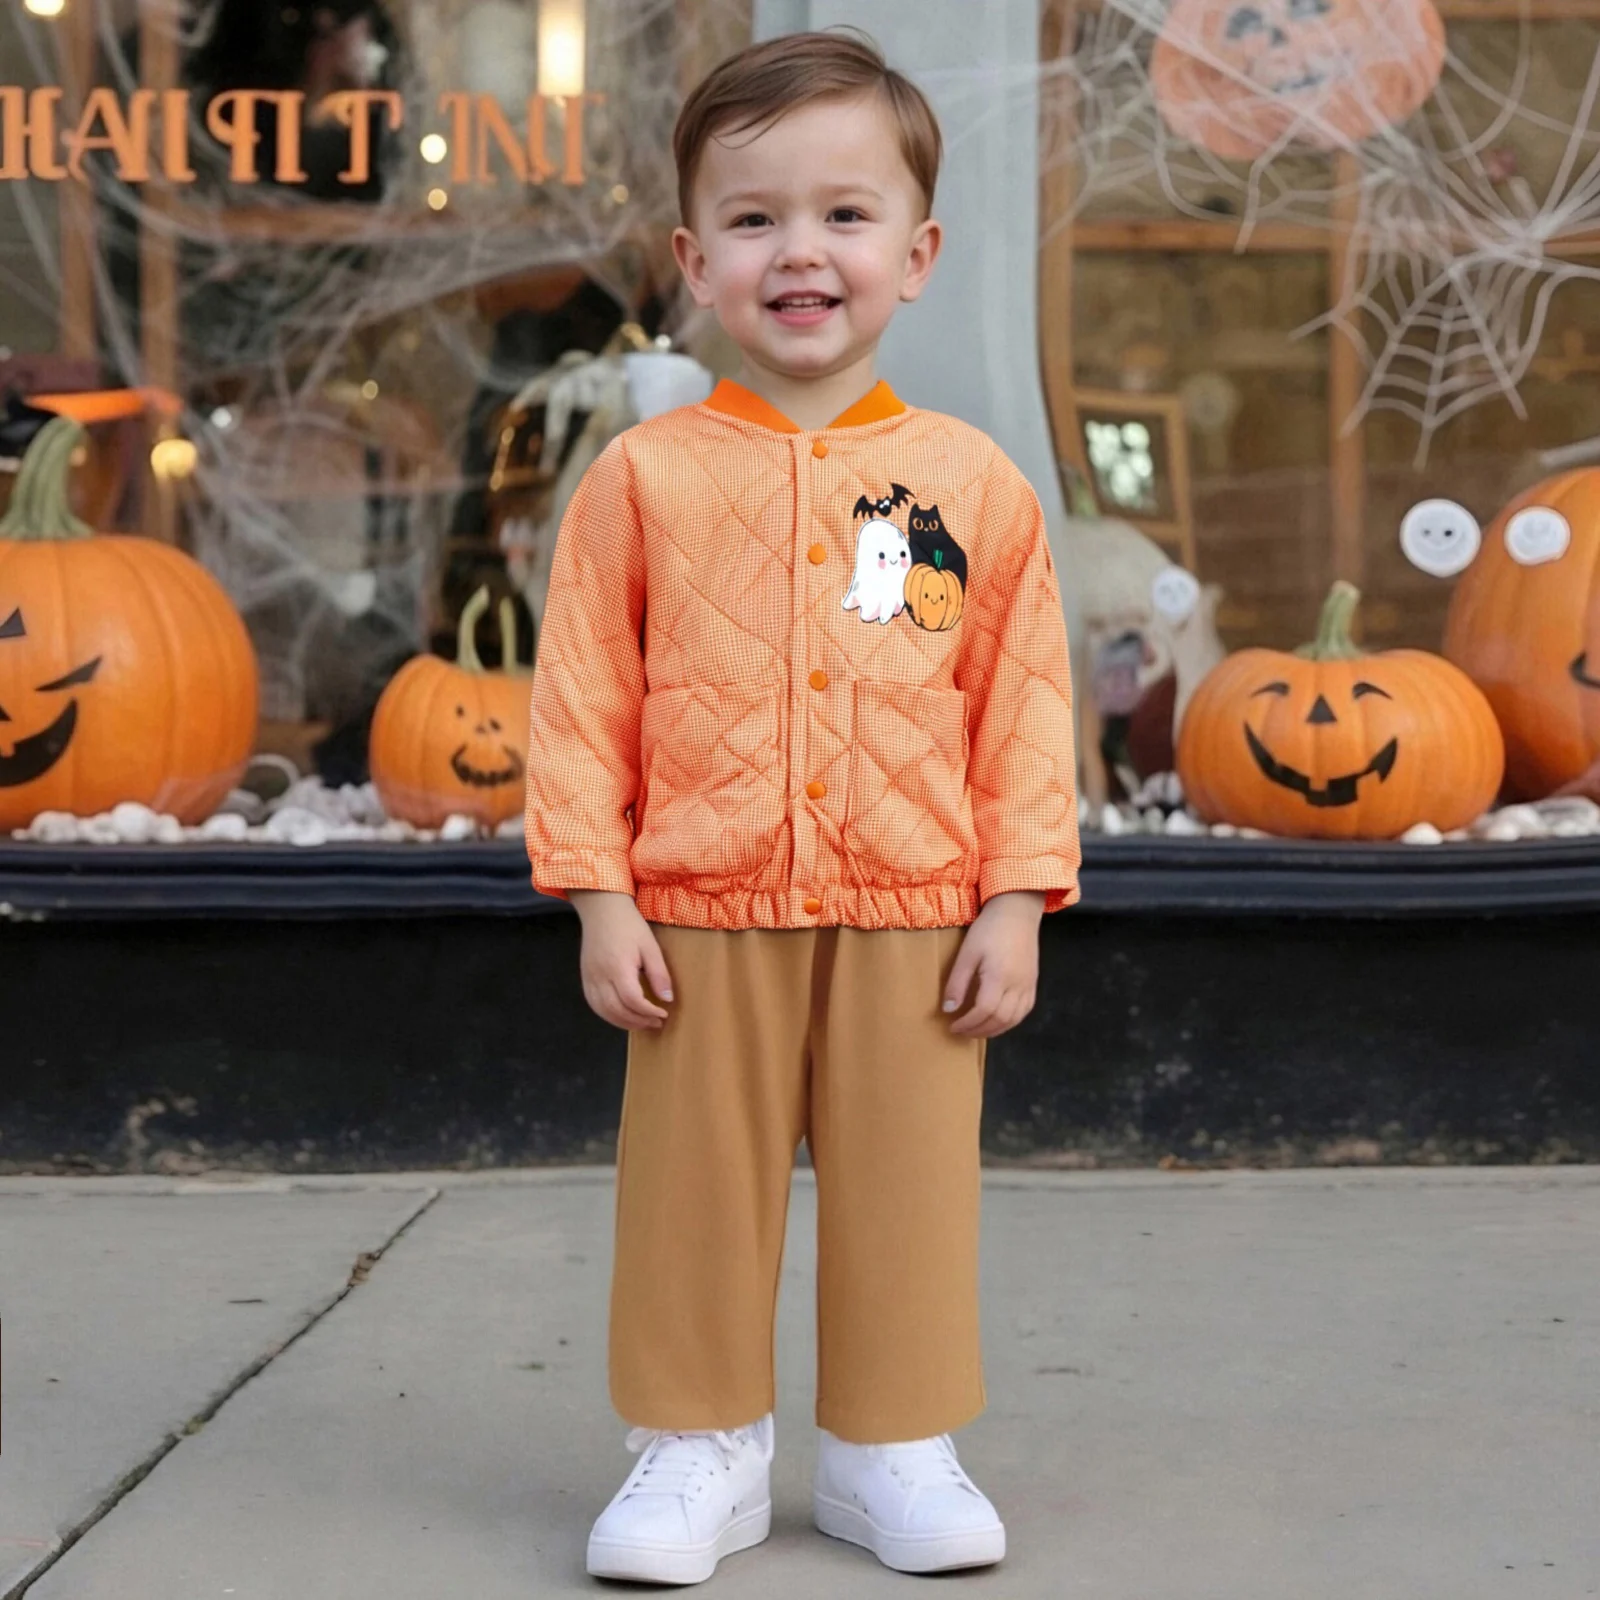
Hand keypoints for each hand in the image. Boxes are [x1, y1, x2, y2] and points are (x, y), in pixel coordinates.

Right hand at [569, 891, 673, 1030]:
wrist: (602, 910)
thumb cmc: (628, 925)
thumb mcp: (650, 946)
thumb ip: (658, 974)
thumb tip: (667, 999)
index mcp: (618, 967)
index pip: (632, 1000)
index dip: (648, 1012)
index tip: (663, 1014)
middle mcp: (600, 976)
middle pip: (616, 1010)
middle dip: (638, 1021)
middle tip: (655, 1023)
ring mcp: (589, 978)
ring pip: (603, 1011)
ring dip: (623, 1023)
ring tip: (641, 1023)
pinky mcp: (585, 978)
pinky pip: (594, 1004)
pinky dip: (608, 1015)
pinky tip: (622, 1016)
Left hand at [942, 891, 1043, 1037]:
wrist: (1017, 913)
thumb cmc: (989, 929)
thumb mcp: (967, 953)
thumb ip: (957, 983)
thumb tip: (948, 1009)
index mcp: (999, 977)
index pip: (983, 1011)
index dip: (967, 1023)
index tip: (952, 1026)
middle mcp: (1017, 986)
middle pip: (1000, 1019)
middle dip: (979, 1030)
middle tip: (962, 1032)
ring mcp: (1028, 986)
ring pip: (1014, 1019)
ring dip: (994, 1030)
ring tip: (977, 1030)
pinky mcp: (1033, 983)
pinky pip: (1024, 1011)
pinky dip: (1010, 1022)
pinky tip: (997, 1021)